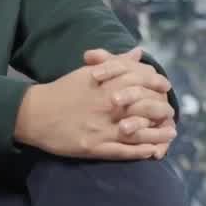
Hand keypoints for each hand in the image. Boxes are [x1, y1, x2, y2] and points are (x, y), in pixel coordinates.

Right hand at [16, 57, 175, 159]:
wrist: (34, 114)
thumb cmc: (62, 91)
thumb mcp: (88, 73)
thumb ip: (115, 64)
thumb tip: (137, 53)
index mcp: (105, 85)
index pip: (140, 81)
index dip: (156, 84)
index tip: (166, 87)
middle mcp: (107, 105)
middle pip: (144, 106)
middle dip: (162, 109)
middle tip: (171, 112)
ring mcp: (102, 128)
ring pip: (139, 132)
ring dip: (159, 134)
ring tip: (171, 133)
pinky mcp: (94, 147)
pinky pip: (123, 151)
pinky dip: (141, 151)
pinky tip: (153, 151)